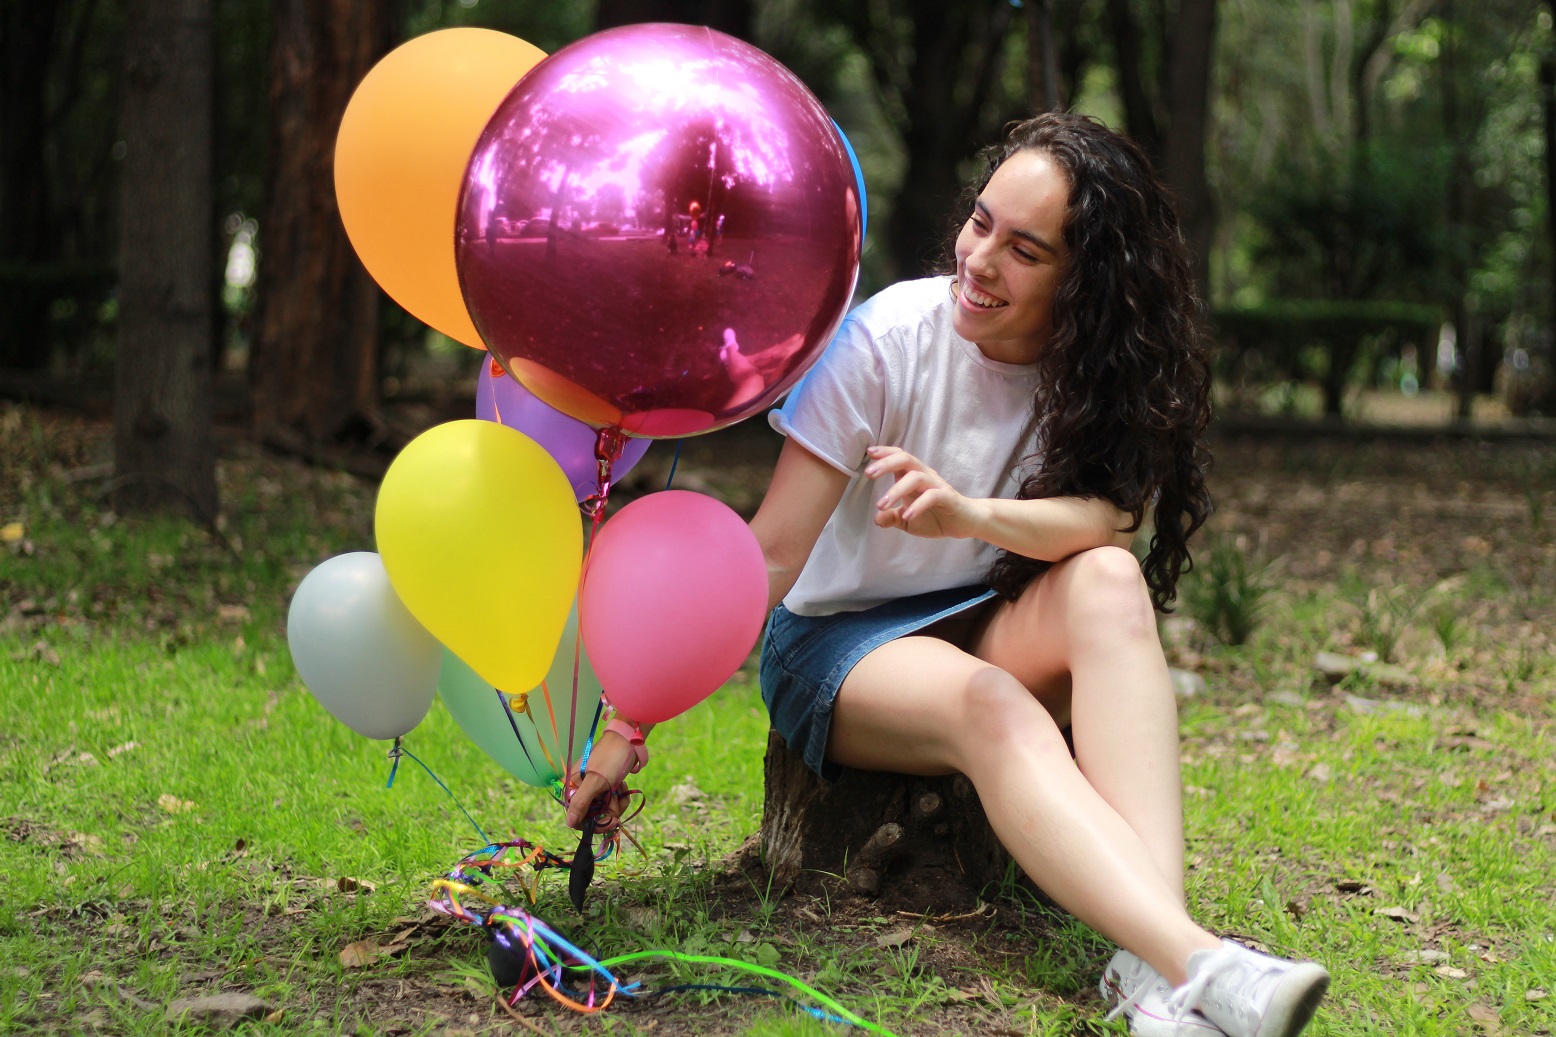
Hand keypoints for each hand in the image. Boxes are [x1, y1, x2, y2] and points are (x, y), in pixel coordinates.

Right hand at [564, 730, 633, 829]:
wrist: (628, 741)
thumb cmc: (609, 758)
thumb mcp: (596, 781)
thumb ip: (581, 803)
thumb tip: (569, 823)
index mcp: (571, 788)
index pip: (576, 817)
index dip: (593, 824)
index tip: (611, 821)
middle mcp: (580, 791)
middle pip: (593, 817)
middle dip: (608, 811)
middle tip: (616, 798)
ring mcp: (593, 790)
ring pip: (605, 812)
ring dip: (616, 804)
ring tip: (620, 789)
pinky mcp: (605, 789)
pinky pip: (612, 803)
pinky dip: (620, 798)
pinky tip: (623, 787)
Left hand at [864, 445, 982, 539]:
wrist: (966, 522)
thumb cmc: (936, 516)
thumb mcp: (908, 521)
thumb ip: (892, 518)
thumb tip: (877, 519)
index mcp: (914, 476)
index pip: (899, 457)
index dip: (885, 453)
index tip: (869, 452)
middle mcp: (925, 476)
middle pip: (906, 459)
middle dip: (886, 463)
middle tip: (868, 473)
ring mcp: (937, 486)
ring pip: (916, 477)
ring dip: (896, 490)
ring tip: (881, 505)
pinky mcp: (948, 498)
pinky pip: (932, 496)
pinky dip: (918, 505)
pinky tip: (907, 516)